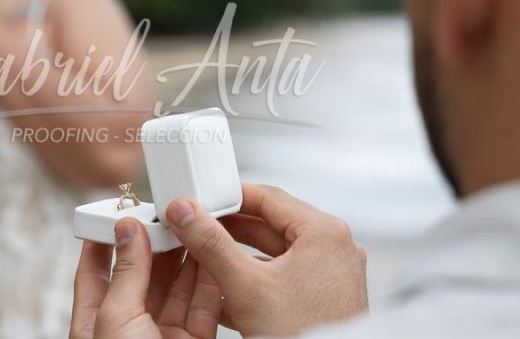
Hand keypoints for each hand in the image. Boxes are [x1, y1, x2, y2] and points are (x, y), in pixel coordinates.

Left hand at [70, 219, 222, 338]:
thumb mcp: (117, 318)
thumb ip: (127, 273)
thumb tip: (128, 230)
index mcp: (96, 324)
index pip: (94, 274)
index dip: (103, 242)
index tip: (116, 214)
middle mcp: (130, 330)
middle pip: (143, 276)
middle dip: (156, 243)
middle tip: (167, 213)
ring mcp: (163, 336)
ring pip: (178, 289)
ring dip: (187, 256)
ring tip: (195, 224)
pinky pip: (205, 306)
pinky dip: (211, 280)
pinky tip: (214, 255)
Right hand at [164, 185, 368, 336]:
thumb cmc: (306, 338)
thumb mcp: (246, 286)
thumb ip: (211, 244)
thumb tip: (187, 213)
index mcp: (324, 233)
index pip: (267, 196)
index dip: (228, 196)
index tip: (201, 201)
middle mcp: (334, 249)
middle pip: (269, 224)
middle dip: (228, 230)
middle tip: (197, 228)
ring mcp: (331, 275)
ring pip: (273, 253)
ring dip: (237, 257)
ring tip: (204, 260)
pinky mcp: (324, 298)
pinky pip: (283, 276)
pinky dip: (254, 279)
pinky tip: (224, 292)